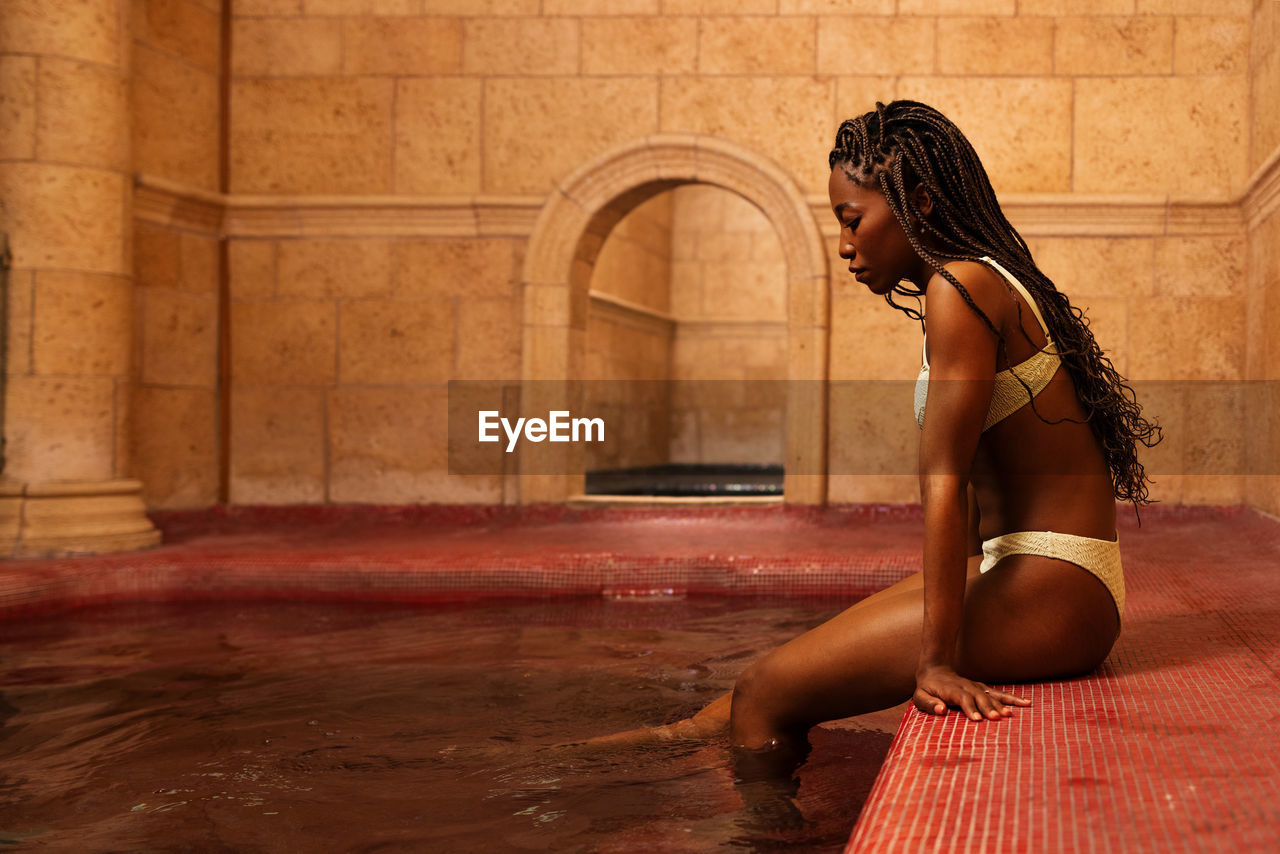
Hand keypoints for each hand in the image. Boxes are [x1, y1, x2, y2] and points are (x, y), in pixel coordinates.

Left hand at [913, 665, 1030, 720]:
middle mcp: (967, 686)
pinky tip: (1026, 703)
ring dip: (1001, 704)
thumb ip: (929, 703)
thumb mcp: (919, 695)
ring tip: (1010, 714)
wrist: (935, 670)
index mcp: (951, 689)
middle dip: (988, 708)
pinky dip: (1012, 698)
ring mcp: (976, 687)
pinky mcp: (983, 688)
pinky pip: (999, 693)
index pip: (962, 698)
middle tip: (997, 719)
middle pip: (979, 697)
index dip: (970, 708)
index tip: (978, 719)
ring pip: (991, 695)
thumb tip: (942, 710)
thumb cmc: (926, 688)